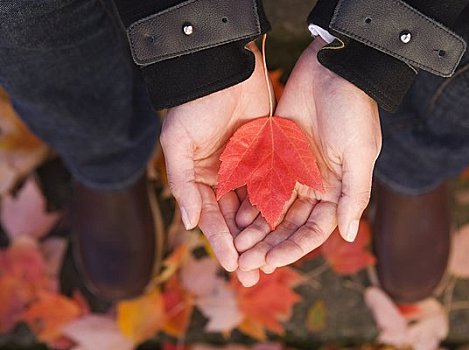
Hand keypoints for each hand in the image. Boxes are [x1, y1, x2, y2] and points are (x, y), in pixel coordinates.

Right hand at [160, 42, 269, 273]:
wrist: (224, 71)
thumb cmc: (196, 106)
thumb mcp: (178, 143)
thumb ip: (182, 183)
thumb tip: (187, 222)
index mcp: (199, 179)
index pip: (209, 217)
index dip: (219, 242)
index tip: (231, 264)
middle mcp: (221, 180)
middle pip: (232, 222)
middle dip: (242, 249)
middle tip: (252, 276)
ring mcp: (245, 170)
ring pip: (254, 210)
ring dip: (261, 236)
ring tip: (270, 261)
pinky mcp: (266, 158)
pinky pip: (271, 189)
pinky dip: (276, 210)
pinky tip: (284, 229)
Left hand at [235, 37, 381, 274]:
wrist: (332, 70)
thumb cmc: (353, 111)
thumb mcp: (360, 154)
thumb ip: (353, 194)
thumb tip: (347, 235)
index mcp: (337, 192)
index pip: (313, 231)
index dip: (293, 248)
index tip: (271, 262)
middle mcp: (314, 188)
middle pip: (289, 226)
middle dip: (269, 246)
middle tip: (247, 264)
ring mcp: (293, 172)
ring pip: (271, 210)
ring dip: (256, 230)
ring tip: (237, 247)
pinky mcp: (275, 156)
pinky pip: (259, 185)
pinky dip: (249, 203)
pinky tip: (234, 218)